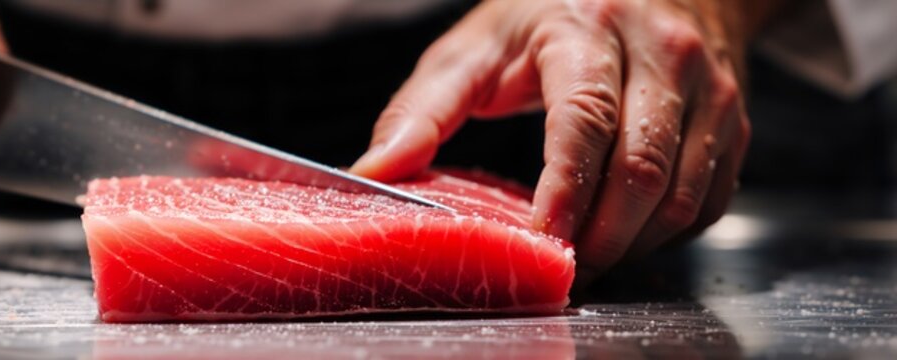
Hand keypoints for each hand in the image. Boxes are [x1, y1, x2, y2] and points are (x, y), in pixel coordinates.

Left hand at [349, 0, 758, 285]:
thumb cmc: (550, 20)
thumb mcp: (474, 50)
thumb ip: (422, 110)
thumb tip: (373, 171)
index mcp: (587, 31)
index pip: (584, 118)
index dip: (565, 187)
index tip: (541, 236)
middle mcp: (661, 54)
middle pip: (641, 167)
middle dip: (598, 235)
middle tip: (557, 269)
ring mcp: (707, 89)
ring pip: (683, 193)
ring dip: (633, 243)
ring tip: (585, 257)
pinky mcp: (733, 121)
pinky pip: (710, 199)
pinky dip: (667, 233)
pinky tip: (626, 234)